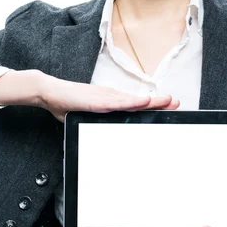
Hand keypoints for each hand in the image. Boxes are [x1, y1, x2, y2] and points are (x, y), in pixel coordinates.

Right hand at [38, 73, 179, 122]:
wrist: (50, 93)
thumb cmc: (67, 105)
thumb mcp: (87, 117)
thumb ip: (98, 123)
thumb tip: (103, 133)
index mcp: (110, 101)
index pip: (135, 104)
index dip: (152, 105)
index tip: (168, 107)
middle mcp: (111, 97)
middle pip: (139, 101)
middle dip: (158, 102)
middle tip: (176, 102)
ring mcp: (105, 97)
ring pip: (133, 100)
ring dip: (151, 101)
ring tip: (167, 101)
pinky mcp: (97, 100)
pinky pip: (118, 102)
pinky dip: (132, 102)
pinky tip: (144, 101)